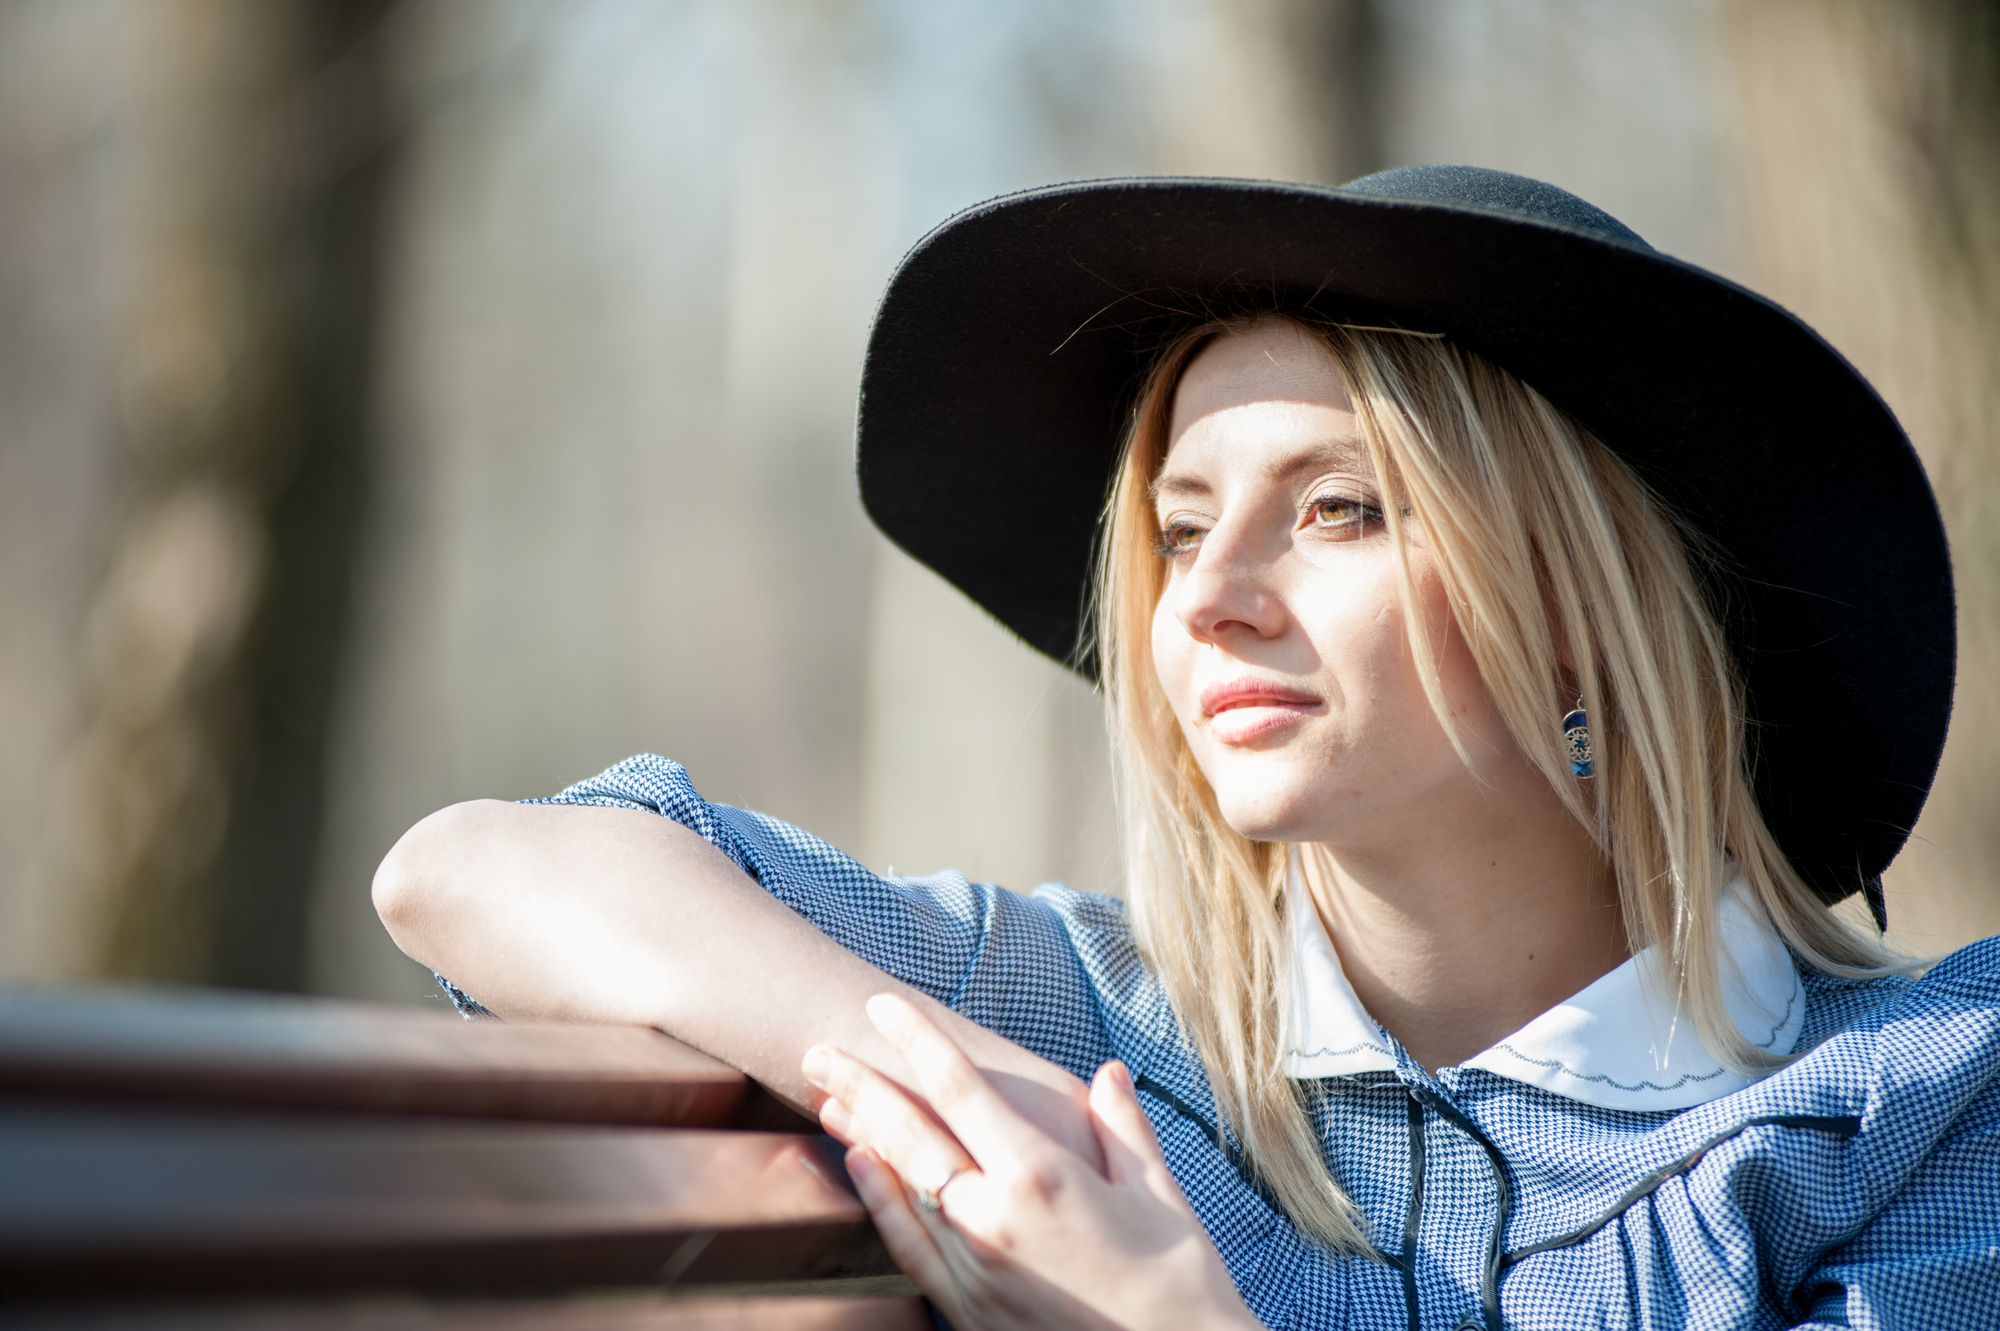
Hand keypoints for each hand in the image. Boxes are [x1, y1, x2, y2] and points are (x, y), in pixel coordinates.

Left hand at [802, 995, 1262, 1330]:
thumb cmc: (1182, 1289)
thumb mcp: (1161, 1198)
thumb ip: (1123, 1129)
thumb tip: (1108, 1073)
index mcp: (1042, 1176)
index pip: (960, 1088)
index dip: (916, 1040)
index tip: (882, 1005)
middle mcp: (994, 1218)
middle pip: (908, 1135)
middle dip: (860, 1085)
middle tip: (818, 1050)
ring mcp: (973, 1268)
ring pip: (897, 1187)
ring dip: (859, 1136)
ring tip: (827, 1099)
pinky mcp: (967, 1311)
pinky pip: (908, 1246)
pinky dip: (879, 1201)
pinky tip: (861, 1170)